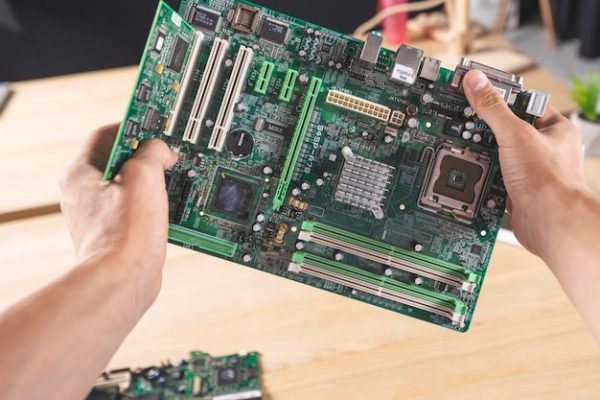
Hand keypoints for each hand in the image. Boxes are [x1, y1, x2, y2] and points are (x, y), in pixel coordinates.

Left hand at [60, 124, 176, 298]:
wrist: (123, 280)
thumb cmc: (125, 233)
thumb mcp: (143, 176)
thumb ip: (153, 152)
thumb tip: (161, 150)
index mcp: (80, 174)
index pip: (106, 134)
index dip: (134, 126)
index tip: (157, 127)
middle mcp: (84, 194)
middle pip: (121, 160)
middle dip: (149, 156)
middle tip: (172, 155)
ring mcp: (100, 215)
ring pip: (132, 186)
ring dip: (156, 181)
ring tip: (177, 180)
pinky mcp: (116, 234)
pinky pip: (137, 209)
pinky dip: (155, 204)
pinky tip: (173, 207)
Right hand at [462, 70, 588, 258]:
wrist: (550, 223)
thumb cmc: (550, 181)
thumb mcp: (515, 134)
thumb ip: (494, 107)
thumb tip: (477, 82)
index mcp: (554, 129)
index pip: (523, 102)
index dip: (499, 97)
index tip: (475, 93)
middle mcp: (544, 149)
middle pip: (506, 130)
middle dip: (485, 130)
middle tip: (463, 123)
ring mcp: (529, 171)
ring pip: (498, 155)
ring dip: (481, 155)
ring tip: (463, 147)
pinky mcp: (516, 190)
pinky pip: (493, 177)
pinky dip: (481, 176)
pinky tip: (470, 172)